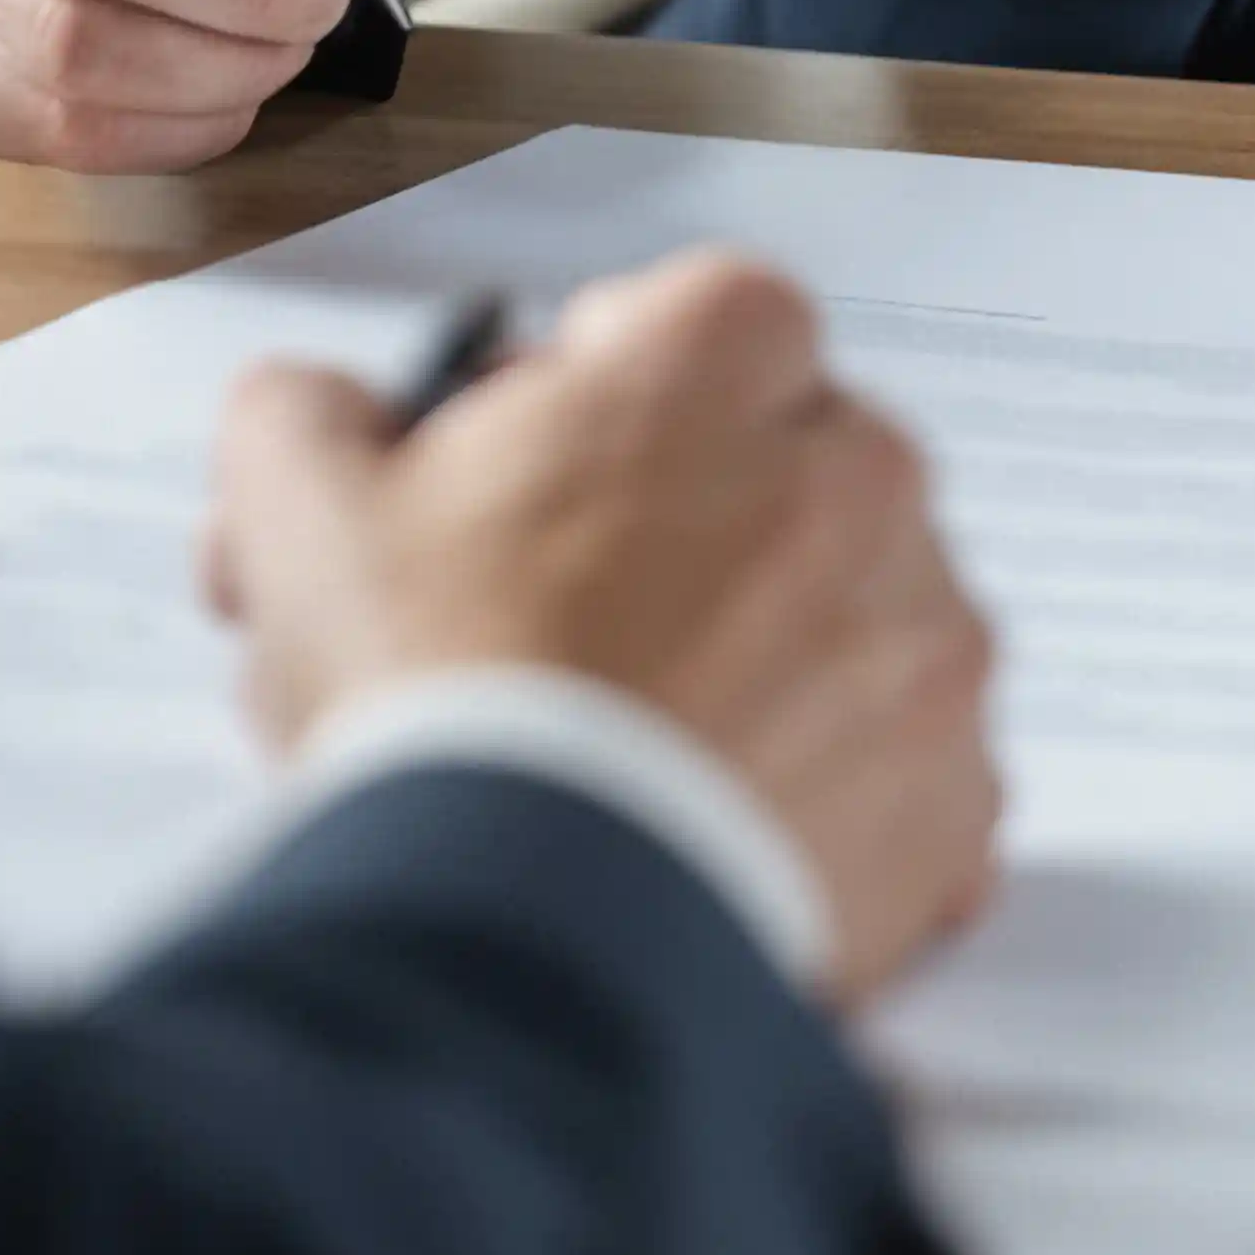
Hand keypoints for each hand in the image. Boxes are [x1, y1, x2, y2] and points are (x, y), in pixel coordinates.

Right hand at [209, 249, 1005, 1005]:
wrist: (531, 940)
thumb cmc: (437, 705)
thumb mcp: (300, 510)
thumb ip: (311, 412)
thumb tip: (325, 415)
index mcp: (721, 368)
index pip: (710, 315)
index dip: (625, 379)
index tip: (562, 454)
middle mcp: (861, 480)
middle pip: (798, 464)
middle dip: (707, 524)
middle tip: (583, 623)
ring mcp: (924, 646)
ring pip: (861, 619)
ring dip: (780, 662)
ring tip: (647, 753)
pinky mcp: (954, 802)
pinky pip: (914, 774)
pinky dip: (839, 801)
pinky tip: (726, 836)